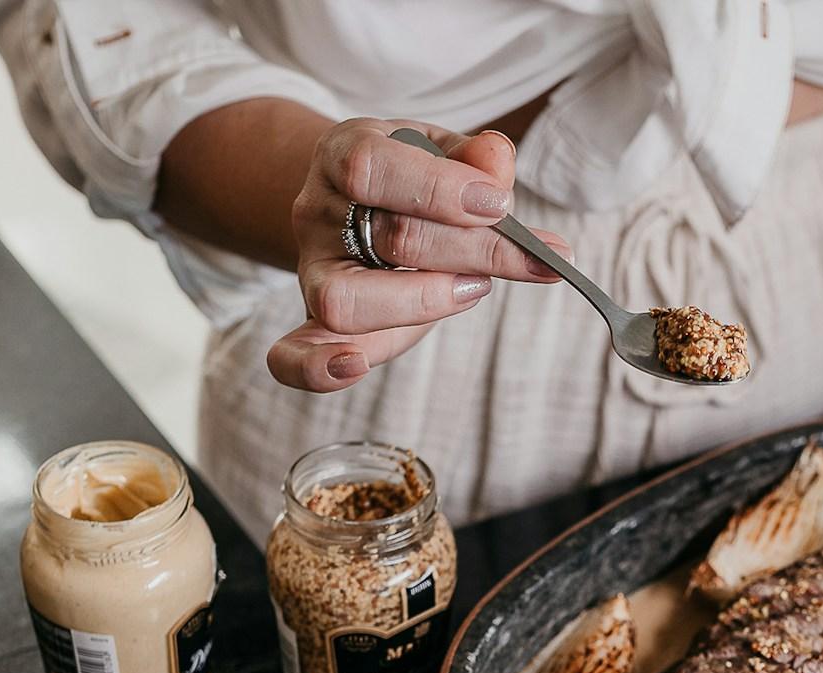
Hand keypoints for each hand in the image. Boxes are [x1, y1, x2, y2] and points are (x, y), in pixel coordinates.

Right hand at [267, 119, 571, 391]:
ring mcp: (312, 274)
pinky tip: (354, 367)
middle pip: (389, 239)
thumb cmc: (406, 182)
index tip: (501, 205)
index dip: (439, 189)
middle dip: (472, 251)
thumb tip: (498, 163)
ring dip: (424, 302)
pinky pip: (291, 356)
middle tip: (531, 259)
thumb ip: (472, 158)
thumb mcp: (439, 153)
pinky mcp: (317, 325)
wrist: (353, 205)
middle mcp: (317, 214)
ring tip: (474, 290)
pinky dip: (316, 369)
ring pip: (346, 302)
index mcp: (343, 155)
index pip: (372, 168)